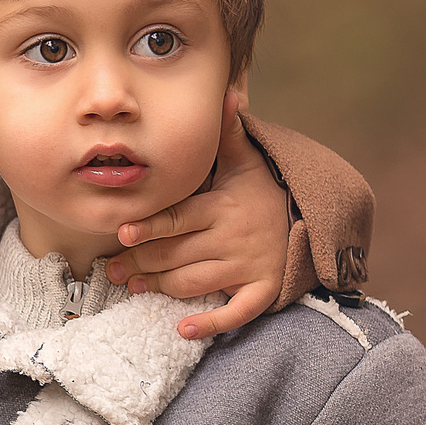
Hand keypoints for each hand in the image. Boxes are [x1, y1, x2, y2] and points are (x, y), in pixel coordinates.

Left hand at [106, 88, 286, 338]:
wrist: (313, 221)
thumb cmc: (266, 191)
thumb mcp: (248, 161)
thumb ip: (229, 134)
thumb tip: (227, 95)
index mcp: (221, 207)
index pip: (178, 219)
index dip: (149, 228)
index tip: (123, 233)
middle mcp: (232, 238)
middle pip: (175, 255)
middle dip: (139, 264)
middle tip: (112, 271)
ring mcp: (247, 266)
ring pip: (192, 282)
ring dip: (159, 289)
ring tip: (133, 289)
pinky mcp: (262, 290)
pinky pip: (234, 311)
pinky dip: (209, 322)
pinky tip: (183, 329)